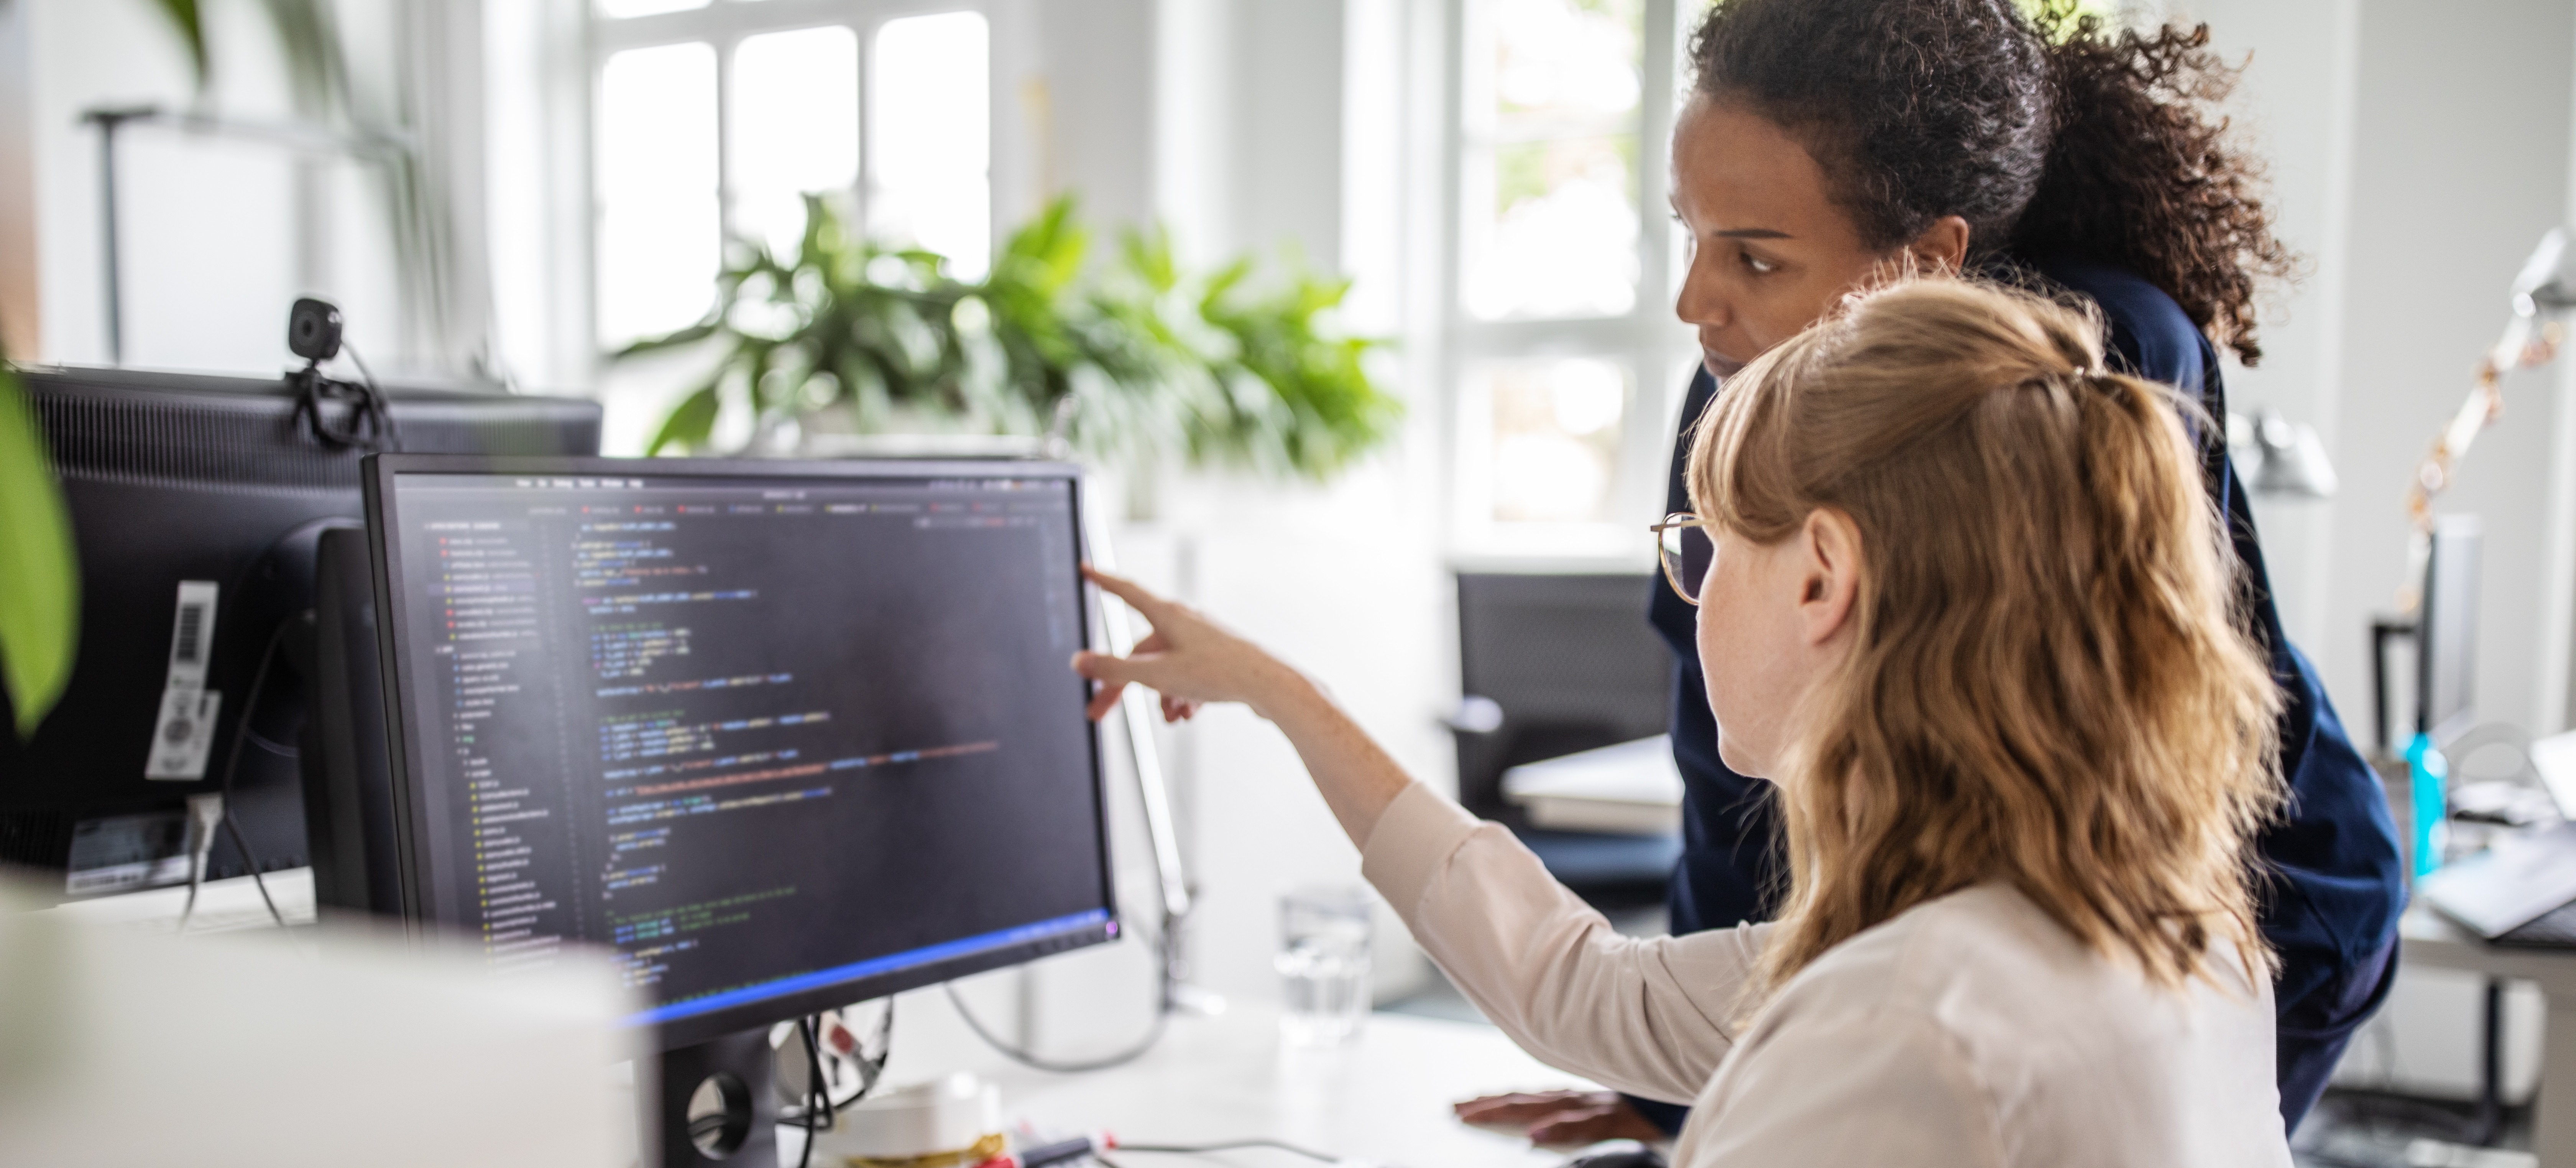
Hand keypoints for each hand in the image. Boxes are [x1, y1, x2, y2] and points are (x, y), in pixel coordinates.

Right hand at [1072, 567, 1304, 722]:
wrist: (1269, 686)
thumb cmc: (1218, 673)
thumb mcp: (1156, 675)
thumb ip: (1114, 670)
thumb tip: (1079, 662)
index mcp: (1168, 615)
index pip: (1126, 591)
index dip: (1103, 581)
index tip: (1087, 568)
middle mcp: (1185, 622)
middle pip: (1140, 649)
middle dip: (1120, 683)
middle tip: (1097, 712)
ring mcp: (1203, 640)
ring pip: (1165, 667)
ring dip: (1159, 695)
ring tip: (1170, 717)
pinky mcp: (1218, 659)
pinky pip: (1187, 676)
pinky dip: (1181, 695)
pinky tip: (1188, 715)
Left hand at [1454, 1090, 1668, 1146]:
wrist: (1679, 1091)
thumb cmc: (1638, 1105)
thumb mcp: (1601, 1112)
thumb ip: (1572, 1118)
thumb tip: (1538, 1133)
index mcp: (1571, 1097)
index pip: (1524, 1098)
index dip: (1493, 1100)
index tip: (1462, 1105)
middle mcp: (1575, 1097)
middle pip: (1523, 1101)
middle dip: (1487, 1105)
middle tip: (1454, 1110)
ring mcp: (1592, 1105)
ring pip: (1541, 1107)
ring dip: (1505, 1111)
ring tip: (1476, 1116)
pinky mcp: (1611, 1118)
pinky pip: (1580, 1124)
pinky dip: (1556, 1127)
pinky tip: (1535, 1135)